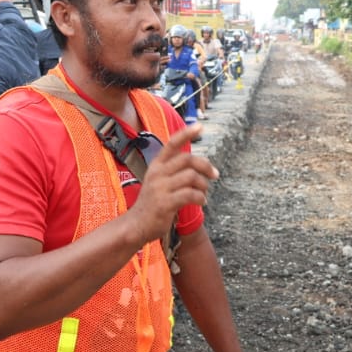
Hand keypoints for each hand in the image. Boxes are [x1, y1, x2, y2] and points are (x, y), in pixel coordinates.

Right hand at [129, 124, 216, 241]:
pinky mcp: (165, 203)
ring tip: (204, 193)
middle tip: (215, 175)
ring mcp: (160, 188)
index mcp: (156, 165)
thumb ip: (175, 171)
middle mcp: (157, 173)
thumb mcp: (159, 181)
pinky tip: (201, 202)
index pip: (172, 144)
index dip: (186, 133)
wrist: (136, 225)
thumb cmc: (153, 202)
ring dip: (204, 185)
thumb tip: (201, 166)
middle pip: (188, 159)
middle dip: (206, 166)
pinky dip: (201, 198)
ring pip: (191, 177)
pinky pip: (190, 195)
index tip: (200, 126)